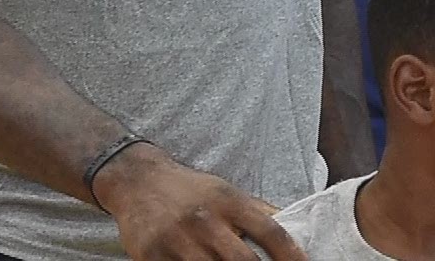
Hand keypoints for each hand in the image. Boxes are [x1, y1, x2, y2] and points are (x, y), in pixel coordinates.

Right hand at [92, 142, 306, 260]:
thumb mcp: (227, 192)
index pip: (270, 232)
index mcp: (229, 202)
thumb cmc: (192, 190)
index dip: (292, 255)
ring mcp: (177, 240)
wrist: (138, 180)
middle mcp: (205, 220)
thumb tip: (296, 225)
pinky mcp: (152, 256)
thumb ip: (259, 212)